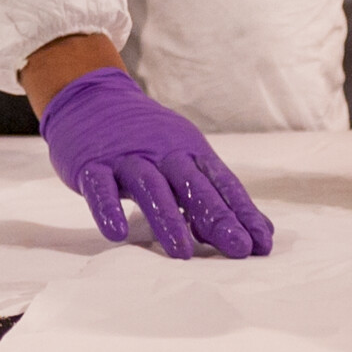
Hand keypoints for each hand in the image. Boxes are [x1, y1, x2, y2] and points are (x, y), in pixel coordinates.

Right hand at [36, 66, 274, 260]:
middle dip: (217, 216)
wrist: (90, 98)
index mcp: (189, 151)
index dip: (242, 213)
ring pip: (151, 187)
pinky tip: (116, 233)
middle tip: (237, 248)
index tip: (261, 244)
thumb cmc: (144, 140)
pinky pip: (100, 187)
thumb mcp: (182, 159)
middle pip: (193, 184)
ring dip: (168, 219)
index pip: (221, 183)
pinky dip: (108, 208)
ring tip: (182, 253)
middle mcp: (162, 151)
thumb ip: (214, 194)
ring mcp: (127, 157)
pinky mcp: (91, 164)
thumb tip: (257, 232)